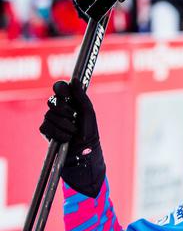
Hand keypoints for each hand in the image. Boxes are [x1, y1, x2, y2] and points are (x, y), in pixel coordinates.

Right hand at [39, 81, 104, 196]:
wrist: (85, 150)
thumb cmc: (89, 131)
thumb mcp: (88, 112)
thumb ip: (81, 96)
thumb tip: (74, 80)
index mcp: (69, 101)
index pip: (59, 87)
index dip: (61, 89)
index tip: (67, 95)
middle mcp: (58, 108)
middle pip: (52, 101)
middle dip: (65, 111)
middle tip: (74, 118)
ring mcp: (50, 118)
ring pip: (50, 115)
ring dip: (65, 125)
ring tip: (73, 131)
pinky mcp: (45, 130)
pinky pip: (47, 127)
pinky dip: (60, 133)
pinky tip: (67, 138)